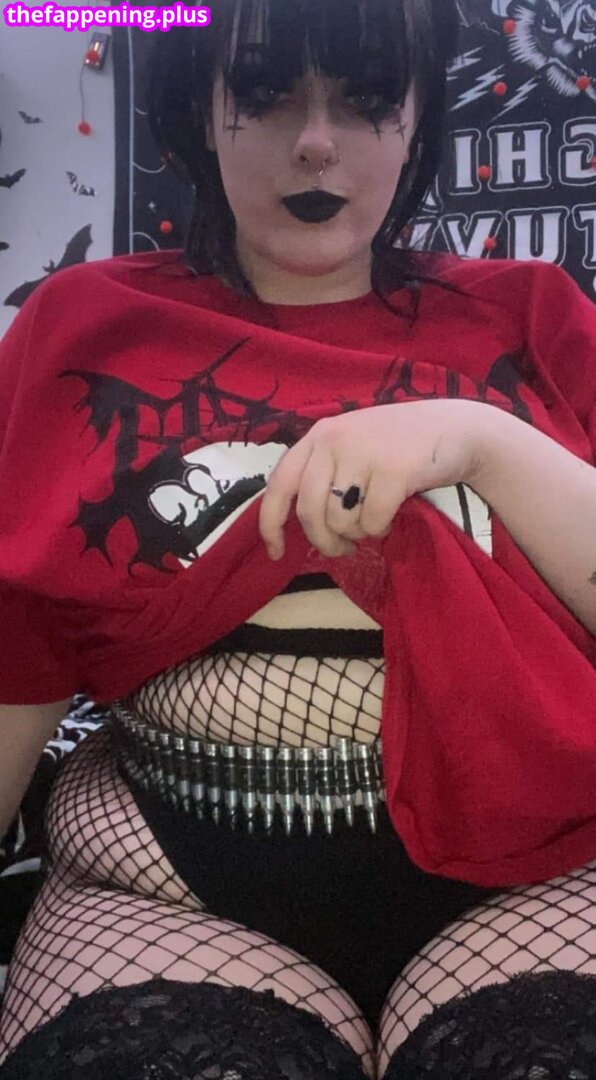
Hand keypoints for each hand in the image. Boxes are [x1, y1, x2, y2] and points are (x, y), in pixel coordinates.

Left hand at [259, 399, 492, 559]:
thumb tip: (296, 525)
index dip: (270, 524)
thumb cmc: (400, 447)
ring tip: (374, 520)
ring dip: (357, 533)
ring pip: (340, 522)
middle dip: (324, 542)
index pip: (279, 484)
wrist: (457, 430)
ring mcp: (362, 452)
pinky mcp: (392, 470)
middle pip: (309, 512)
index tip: (276, 553)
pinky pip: (371, 523)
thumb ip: (323, 474)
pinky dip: (381, 528)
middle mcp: (333, 439)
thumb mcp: (353, 449)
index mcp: (318, 435)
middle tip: (344, 549)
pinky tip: (392, 515)